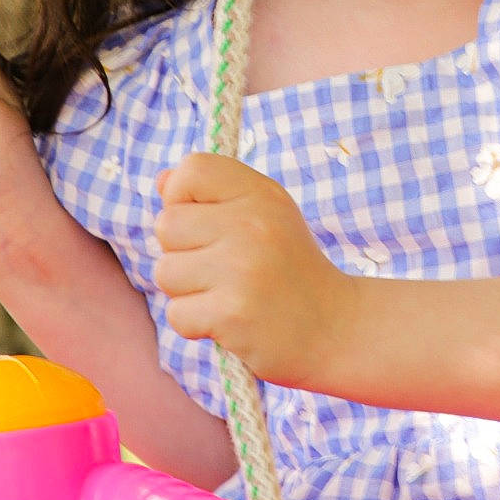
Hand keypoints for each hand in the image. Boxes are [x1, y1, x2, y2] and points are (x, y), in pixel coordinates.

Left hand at [152, 151, 353, 387]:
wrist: (337, 328)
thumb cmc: (290, 270)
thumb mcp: (266, 216)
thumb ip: (215, 195)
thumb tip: (162, 181)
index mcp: (260, 193)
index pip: (191, 170)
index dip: (182, 198)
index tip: (206, 225)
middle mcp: (251, 224)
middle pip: (167, 225)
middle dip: (183, 252)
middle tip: (223, 269)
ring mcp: (241, 268)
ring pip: (166, 272)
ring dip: (188, 292)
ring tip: (228, 295)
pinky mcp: (233, 313)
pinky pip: (177, 314)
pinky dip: (196, 325)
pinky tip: (230, 322)